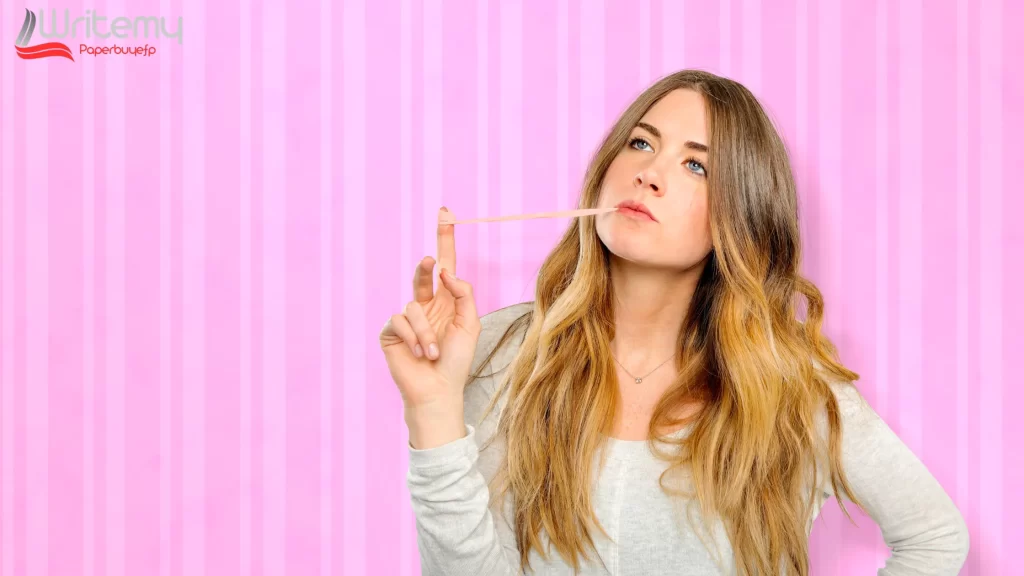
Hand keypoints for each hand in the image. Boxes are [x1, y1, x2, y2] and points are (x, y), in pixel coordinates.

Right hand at [379, 207, 481, 411]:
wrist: (438, 390)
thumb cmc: (457, 361)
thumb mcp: (469, 325)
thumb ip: (463, 294)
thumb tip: (446, 271)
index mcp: (447, 301)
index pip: (446, 265)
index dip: (445, 239)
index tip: (446, 212)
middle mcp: (427, 304)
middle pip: (423, 272)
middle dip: (426, 264)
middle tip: (429, 258)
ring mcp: (408, 317)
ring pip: (414, 305)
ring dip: (426, 331)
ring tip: (434, 352)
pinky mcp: (391, 331)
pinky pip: (400, 319)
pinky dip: (413, 337)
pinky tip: (419, 353)